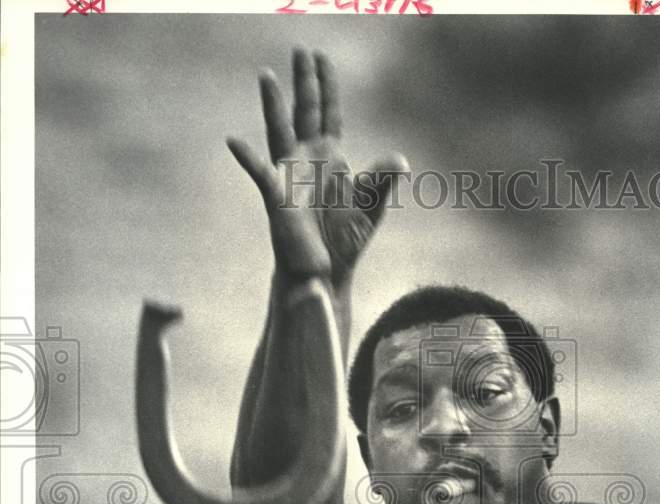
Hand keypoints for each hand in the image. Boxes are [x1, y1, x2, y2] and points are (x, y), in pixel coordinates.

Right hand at [227, 49, 407, 286]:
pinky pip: (261, 174)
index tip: (321, 57)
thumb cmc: (345, 239)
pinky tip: (234, 142)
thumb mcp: (371, 206)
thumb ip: (383, 180)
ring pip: (280, 132)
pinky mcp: (277, 198)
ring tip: (266, 75)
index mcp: (330, 157)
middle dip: (304, 82)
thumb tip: (400, 160)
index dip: (326, 86)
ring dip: (273, 105)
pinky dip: (248, 159)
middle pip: (304, 112)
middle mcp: (307, 159)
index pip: (328, 113)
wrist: (325, 271)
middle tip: (300, 49)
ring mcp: (290, 175)